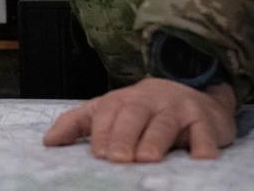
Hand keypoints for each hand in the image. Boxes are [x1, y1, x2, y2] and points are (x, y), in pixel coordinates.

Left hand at [42, 77, 237, 162]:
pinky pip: (205, 132)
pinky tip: (200, 159)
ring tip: (147, 159)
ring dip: (155, 140)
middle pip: (133, 114)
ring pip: (165, 123)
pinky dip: (203, 145)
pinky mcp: (205, 120)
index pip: (107, 112)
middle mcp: (148, 101)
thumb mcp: (108, 111)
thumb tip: (48, 143)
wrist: (193, 94)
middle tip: (117, 159)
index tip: (98, 154)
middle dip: (124, 136)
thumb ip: (77, 124)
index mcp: (121, 100)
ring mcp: (177, 109)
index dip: (102, 132)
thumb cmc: (143, 111)